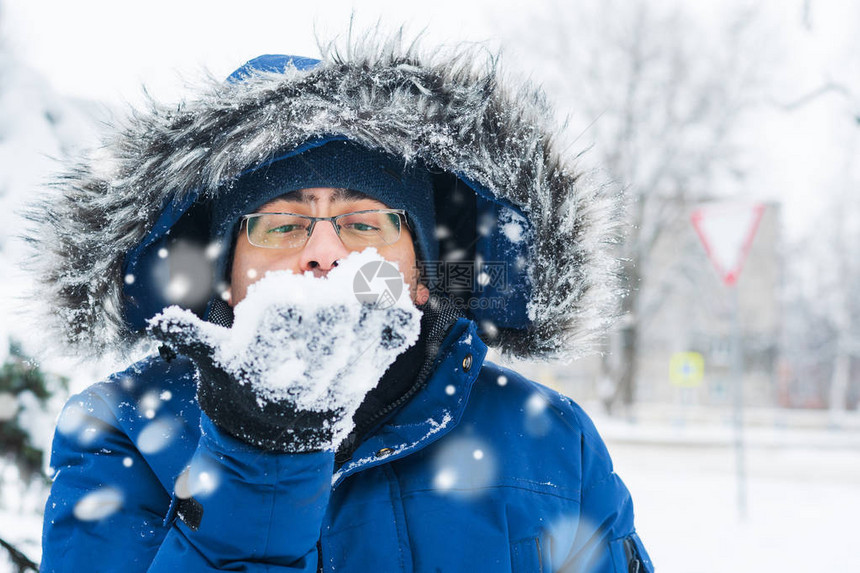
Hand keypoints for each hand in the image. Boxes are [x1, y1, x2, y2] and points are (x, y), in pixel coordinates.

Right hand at [147, 272, 420, 451]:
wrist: (269, 448)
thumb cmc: (238, 395)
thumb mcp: (211, 366)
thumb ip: (191, 338)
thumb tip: (158, 322)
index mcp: (268, 363)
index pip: (287, 328)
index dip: (301, 306)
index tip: (304, 290)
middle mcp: (303, 375)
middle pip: (330, 330)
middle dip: (342, 301)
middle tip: (351, 274)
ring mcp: (334, 381)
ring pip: (359, 341)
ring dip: (373, 309)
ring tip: (375, 279)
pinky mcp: (359, 384)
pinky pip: (384, 354)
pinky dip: (396, 330)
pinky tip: (404, 303)